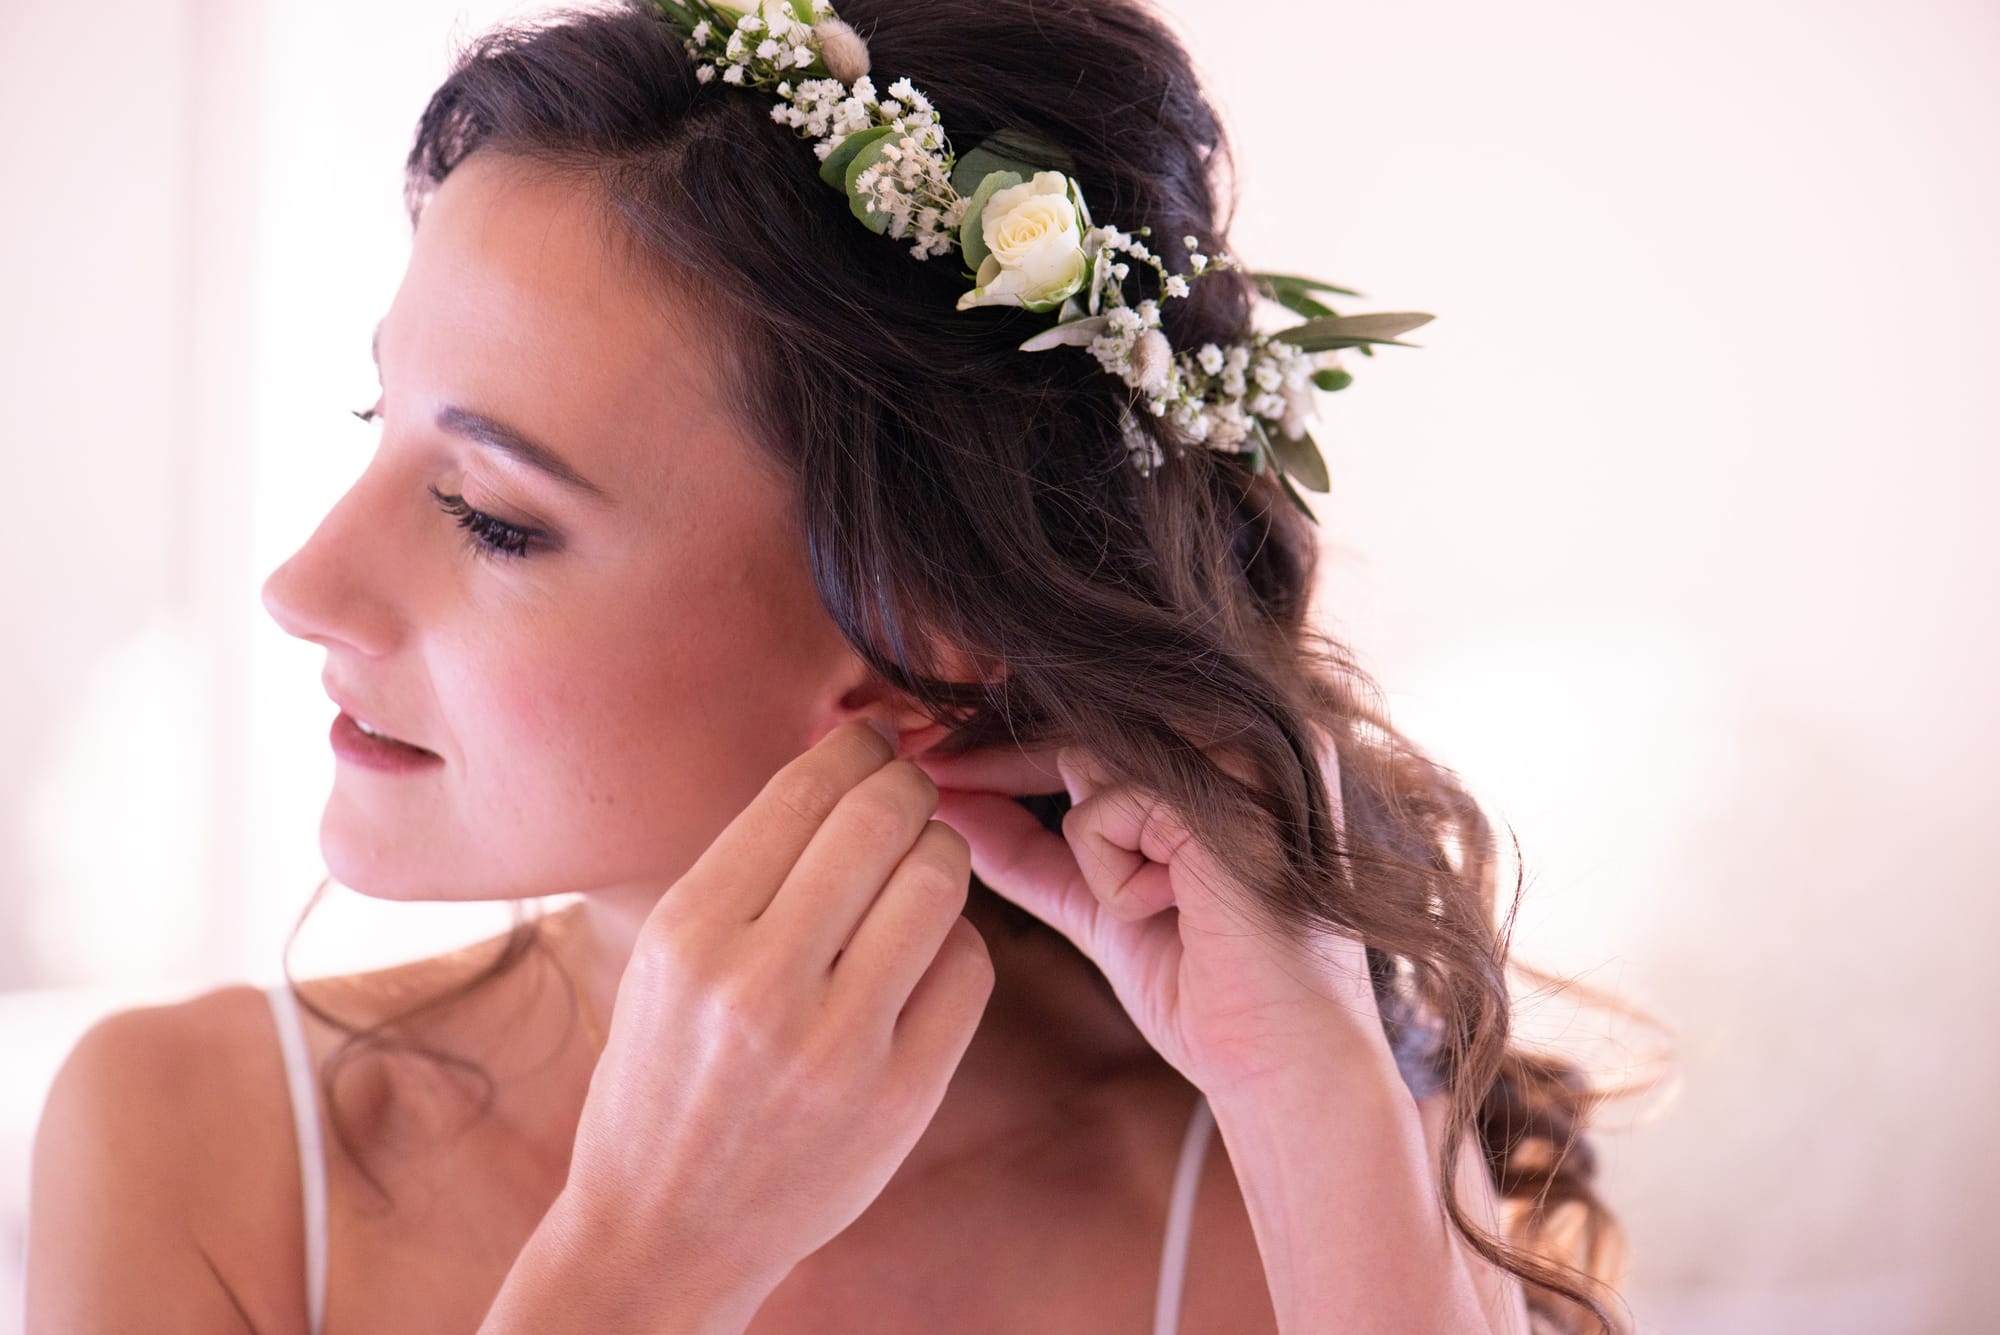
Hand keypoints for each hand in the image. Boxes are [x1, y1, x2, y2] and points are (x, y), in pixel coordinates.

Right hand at [561, 720, 993, 1303]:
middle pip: (883, 821)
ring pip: (938, 884)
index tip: (875, 743)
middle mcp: (760, 983)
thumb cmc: (664, 1076)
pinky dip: (958, 943)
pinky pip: (969, 969)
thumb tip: (847, 763)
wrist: (665, 1230)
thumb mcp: (669, 960)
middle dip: (910, 787)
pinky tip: (923, 954)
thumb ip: (751, 870)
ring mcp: (838, 1045)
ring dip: (941, 856)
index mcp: (690, 934)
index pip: (805, 792)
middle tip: (911, 791)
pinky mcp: (902, 1095)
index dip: (857, 748)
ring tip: (919, 868)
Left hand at [912, 728, 1383, 1096]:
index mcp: (1228, 752)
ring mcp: (1245, 758)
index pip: (1095, 725)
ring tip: (1161, 908)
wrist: (1286, 1070)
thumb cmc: (1210, 993)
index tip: (930, 768)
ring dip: (1091, 853)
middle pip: (1082, 724)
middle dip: (998, 761)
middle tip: (924, 769)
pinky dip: (1112, 872)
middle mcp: (1246, 736)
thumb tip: (945, 805)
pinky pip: (1105, 804)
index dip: (1006, 749)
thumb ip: (1033, 856)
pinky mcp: (1229, 796)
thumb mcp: (1102, 906)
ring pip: (1087, 761)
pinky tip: (1174, 910)